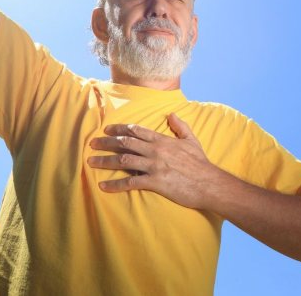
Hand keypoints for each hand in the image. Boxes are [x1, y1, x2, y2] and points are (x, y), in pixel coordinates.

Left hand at [87, 113, 217, 208]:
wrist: (208, 183)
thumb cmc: (200, 163)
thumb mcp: (191, 140)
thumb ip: (180, 126)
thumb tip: (171, 114)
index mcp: (162, 140)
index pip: (136, 131)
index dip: (120, 129)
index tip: (107, 130)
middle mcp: (155, 151)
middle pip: (125, 143)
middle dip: (106, 142)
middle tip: (92, 144)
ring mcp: (154, 166)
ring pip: (124, 160)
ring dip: (105, 161)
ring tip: (91, 162)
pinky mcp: (155, 182)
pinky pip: (130, 182)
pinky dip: (115, 184)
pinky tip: (104, 186)